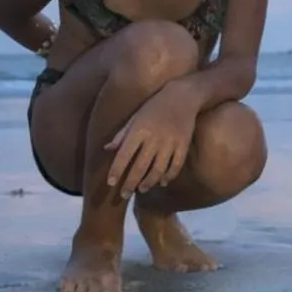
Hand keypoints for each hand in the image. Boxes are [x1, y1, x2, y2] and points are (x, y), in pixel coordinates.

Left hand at [104, 82, 199, 196]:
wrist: (183, 97)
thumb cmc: (154, 106)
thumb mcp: (135, 117)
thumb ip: (122, 134)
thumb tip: (107, 149)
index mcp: (138, 130)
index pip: (124, 155)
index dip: (116, 170)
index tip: (110, 183)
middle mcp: (153, 139)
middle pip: (140, 167)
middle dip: (130, 183)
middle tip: (124, 195)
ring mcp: (170, 143)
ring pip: (158, 170)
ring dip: (148, 182)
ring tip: (141, 190)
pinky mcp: (183, 145)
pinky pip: (175, 166)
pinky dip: (168, 176)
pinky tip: (162, 182)